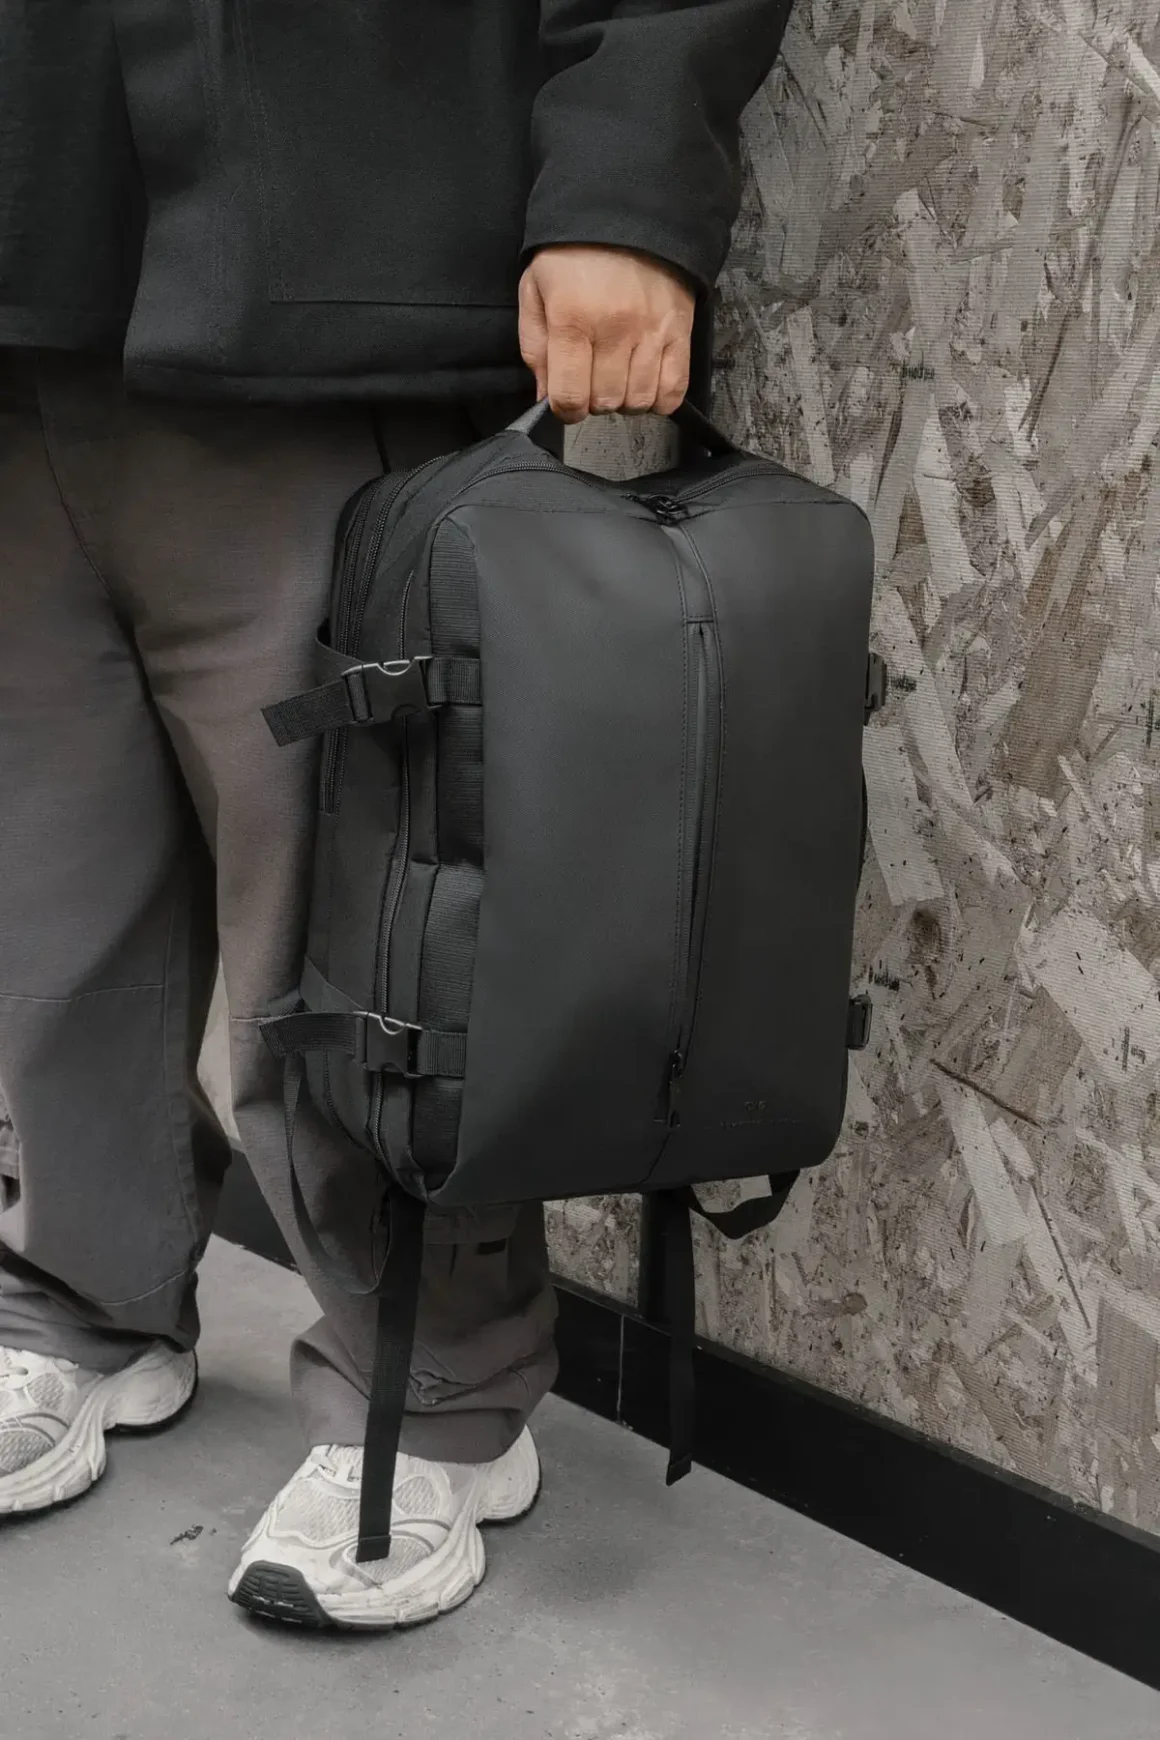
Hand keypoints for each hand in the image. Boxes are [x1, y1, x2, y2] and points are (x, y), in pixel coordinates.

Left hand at [519, 245, 694, 423]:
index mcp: (572, 317)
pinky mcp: (679, 330)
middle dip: (594, 401)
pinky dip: (658, 397)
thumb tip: (544, 397)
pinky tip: (644, 381)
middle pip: (605, 402)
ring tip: (617, 377)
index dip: (564, 409)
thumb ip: (535, 346)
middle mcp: (614, 328)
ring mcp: (651, 330)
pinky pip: (673, 388)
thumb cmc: (574, 251)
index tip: (565, 401)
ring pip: (639, 401)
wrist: (627, 211)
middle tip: (591, 379)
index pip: (569, 395)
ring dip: (625, 400)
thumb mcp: (536, 289)